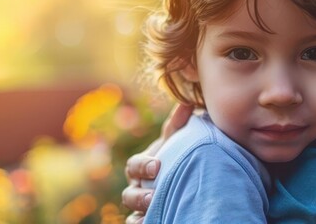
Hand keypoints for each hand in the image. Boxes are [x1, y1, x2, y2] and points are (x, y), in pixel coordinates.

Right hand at [122, 104, 192, 223]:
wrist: (184, 179)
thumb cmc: (177, 158)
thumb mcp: (177, 143)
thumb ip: (178, 126)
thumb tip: (186, 103)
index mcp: (142, 167)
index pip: (134, 166)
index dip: (143, 166)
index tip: (157, 166)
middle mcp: (137, 187)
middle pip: (129, 193)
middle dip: (139, 195)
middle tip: (155, 195)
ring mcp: (140, 205)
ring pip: (132, 210)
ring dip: (140, 210)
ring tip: (155, 209)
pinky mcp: (146, 219)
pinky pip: (135, 223)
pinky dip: (139, 223)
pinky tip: (147, 223)